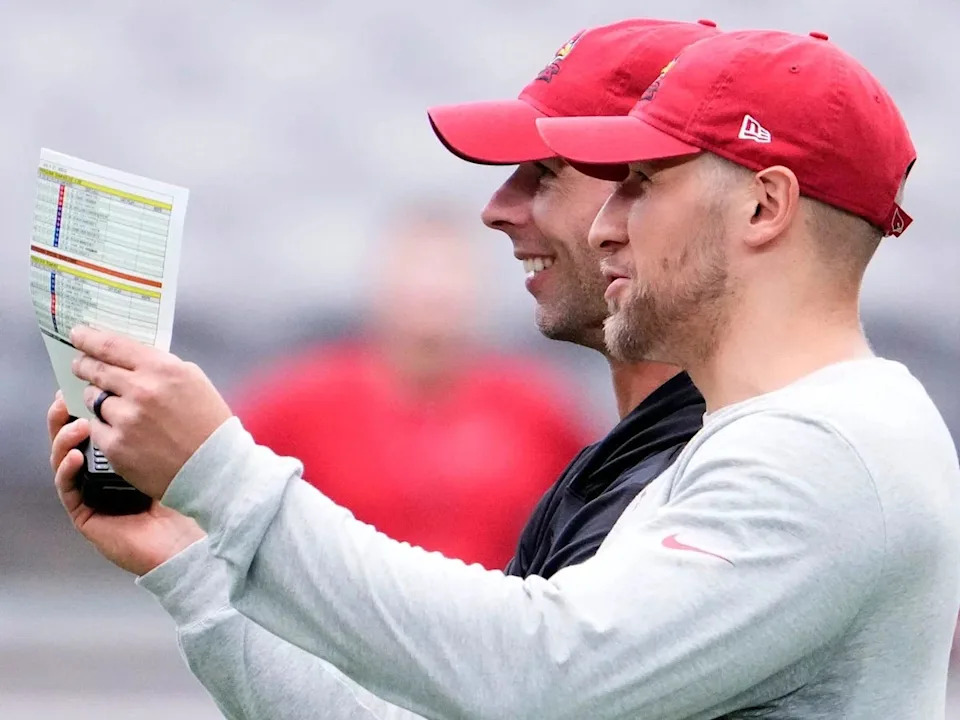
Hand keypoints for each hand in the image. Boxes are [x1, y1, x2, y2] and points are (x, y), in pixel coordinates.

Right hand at [49, 393, 205, 575]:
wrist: (195, 537)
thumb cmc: (192, 490)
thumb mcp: (177, 446)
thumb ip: (163, 418)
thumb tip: (158, 374)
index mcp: (125, 448)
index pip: (99, 419)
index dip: (91, 398)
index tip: (91, 377)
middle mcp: (104, 468)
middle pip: (74, 433)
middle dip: (68, 411)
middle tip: (66, 393)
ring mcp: (92, 491)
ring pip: (63, 458)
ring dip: (64, 437)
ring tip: (78, 423)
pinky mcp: (86, 514)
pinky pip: (66, 489)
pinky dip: (67, 470)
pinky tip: (76, 456)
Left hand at [69, 325, 231, 498]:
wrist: (216, 468)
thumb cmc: (208, 424)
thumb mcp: (193, 381)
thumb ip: (160, 366)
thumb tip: (128, 357)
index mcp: (163, 370)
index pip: (112, 346)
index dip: (89, 338)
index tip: (78, 334)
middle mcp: (141, 391)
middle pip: (95, 369)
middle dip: (84, 365)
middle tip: (80, 365)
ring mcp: (126, 420)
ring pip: (92, 399)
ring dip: (97, 398)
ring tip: (113, 404)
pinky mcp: (116, 446)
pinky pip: (96, 427)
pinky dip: (105, 426)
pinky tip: (122, 430)